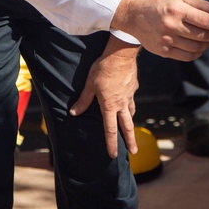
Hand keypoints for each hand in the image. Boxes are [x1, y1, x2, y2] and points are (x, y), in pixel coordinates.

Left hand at [69, 39, 139, 157]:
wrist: (121, 54)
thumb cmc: (103, 68)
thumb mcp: (90, 84)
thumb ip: (83, 100)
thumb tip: (74, 112)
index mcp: (110, 105)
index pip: (110, 129)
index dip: (111, 143)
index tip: (114, 154)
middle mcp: (122, 103)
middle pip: (127, 126)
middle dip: (130, 140)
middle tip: (134, 151)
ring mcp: (130, 95)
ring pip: (131, 112)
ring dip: (130, 122)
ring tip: (130, 127)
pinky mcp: (133, 87)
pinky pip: (132, 98)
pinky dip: (129, 103)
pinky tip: (127, 99)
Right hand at [111, 0, 208, 60]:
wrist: (135, 16)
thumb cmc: (161, 5)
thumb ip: (201, 5)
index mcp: (177, 10)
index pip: (204, 21)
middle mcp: (171, 26)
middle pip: (202, 35)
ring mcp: (166, 40)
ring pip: (196, 48)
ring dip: (208, 45)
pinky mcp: (163, 51)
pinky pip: (186, 56)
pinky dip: (197, 53)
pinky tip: (199, 47)